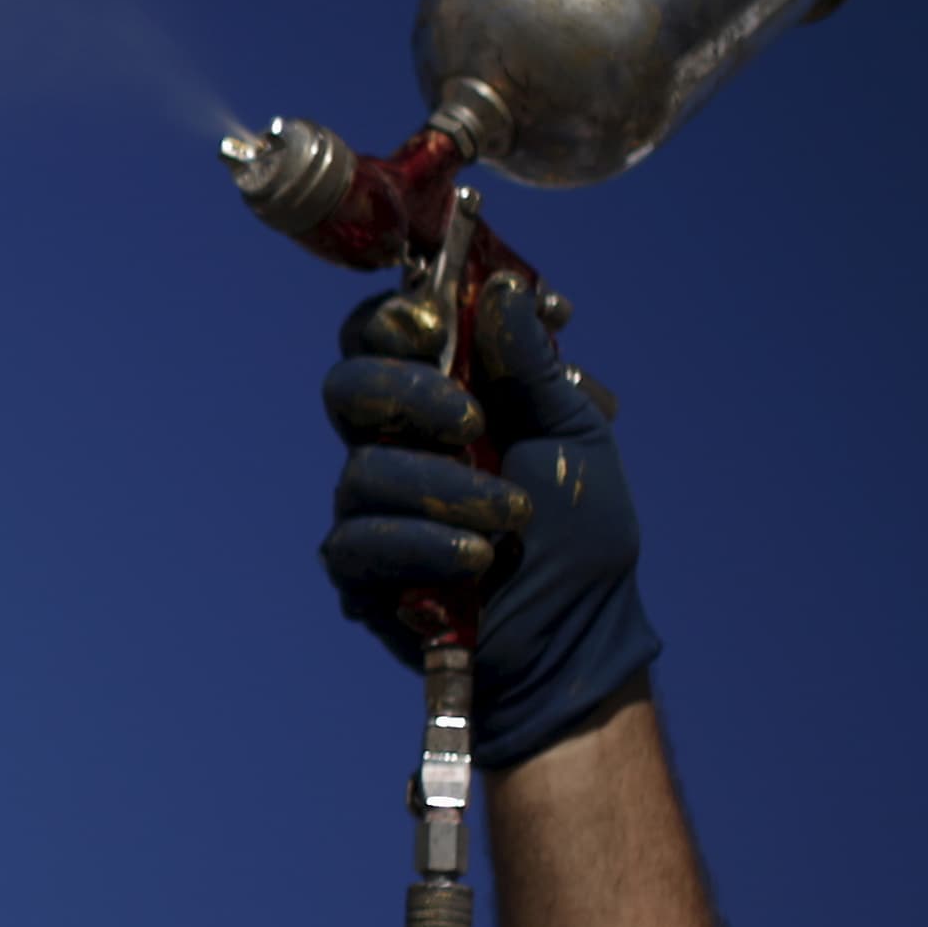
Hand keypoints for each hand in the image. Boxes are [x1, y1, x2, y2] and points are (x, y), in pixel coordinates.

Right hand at [318, 271, 658, 767]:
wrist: (576, 638)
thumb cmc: (581, 536)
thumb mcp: (575, 434)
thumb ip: (533, 364)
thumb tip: (503, 288)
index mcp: (442, 397)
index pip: (382, 335)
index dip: (394, 320)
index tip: (437, 326)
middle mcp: (395, 444)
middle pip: (347, 387)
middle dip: (406, 394)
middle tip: (470, 420)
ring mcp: (372, 507)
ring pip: (363, 470)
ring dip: (444, 489)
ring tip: (509, 519)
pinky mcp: (360, 570)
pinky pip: (359, 540)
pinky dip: (422, 546)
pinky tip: (473, 563)